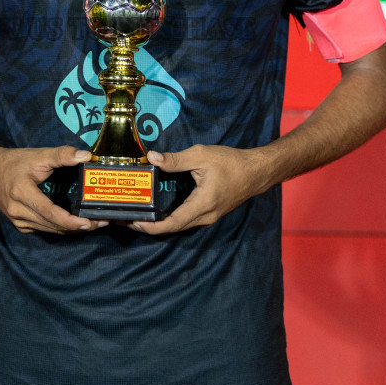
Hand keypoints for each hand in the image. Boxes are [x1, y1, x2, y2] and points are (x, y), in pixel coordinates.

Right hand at [0, 145, 103, 234]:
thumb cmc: (13, 162)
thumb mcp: (38, 155)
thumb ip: (62, 155)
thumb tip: (86, 156)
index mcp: (22, 194)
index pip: (50, 213)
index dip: (70, 221)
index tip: (89, 222)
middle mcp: (18, 211)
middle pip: (53, 225)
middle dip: (78, 227)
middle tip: (101, 222)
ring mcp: (18, 220)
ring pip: (50, 230)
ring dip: (71, 229)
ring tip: (93, 223)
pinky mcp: (19, 224)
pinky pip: (43, 229)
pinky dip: (59, 228)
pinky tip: (74, 223)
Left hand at [130, 145, 271, 235]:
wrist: (257, 171)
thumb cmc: (232, 163)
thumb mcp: (202, 156)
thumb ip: (176, 159)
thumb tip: (152, 158)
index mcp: (202, 205)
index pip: (172, 224)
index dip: (151, 227)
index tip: (133, 222)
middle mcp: (204, 217)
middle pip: (173, 228)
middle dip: (149, 226)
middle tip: (127, 217)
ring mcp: (208, 217)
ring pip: (179, 226)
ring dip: (159, 223)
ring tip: (139, 213)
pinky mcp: (209, 213)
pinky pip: (186, 220)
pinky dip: (170, 218)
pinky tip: (158, 209)